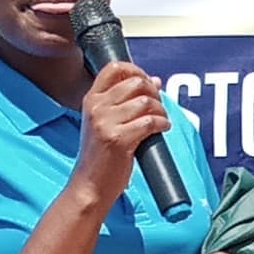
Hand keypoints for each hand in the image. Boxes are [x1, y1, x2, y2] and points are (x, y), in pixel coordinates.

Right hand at [72, 58, 170, 205]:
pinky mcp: (119, 139)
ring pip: (146, 101)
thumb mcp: (105, 122)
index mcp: (91, 100)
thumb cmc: (101, 155)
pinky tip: (162, 129)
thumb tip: (155, 81)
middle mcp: (96, 107)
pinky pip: (151, 122)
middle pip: (135, 82)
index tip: (148, 81)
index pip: (114, 68)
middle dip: (154, 92)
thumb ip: (125, 101)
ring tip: (161, 120)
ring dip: (161, 110)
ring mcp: (106, 123)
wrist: (90, 184)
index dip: (136, 70)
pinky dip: (163, 124)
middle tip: (158, 106)